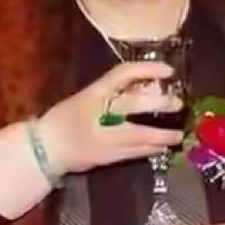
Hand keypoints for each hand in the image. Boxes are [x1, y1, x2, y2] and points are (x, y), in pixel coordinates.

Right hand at [39, 60, 184, 175]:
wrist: (45, 148)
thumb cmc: (65, 119)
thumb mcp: (88, 98)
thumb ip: (114, 93)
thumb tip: (148, 87)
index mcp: (95, 93)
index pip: (122, 74)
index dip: (147, 69)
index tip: (169, 70)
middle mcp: (100, 112)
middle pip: (133, 104)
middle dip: (158, 104)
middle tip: (178, 103)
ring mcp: (105, 136)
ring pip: (139, 134)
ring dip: (161, 135)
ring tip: (179, 135)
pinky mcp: (108, 156)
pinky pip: (135, 153)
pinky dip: (151, 150)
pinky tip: (164, 148)